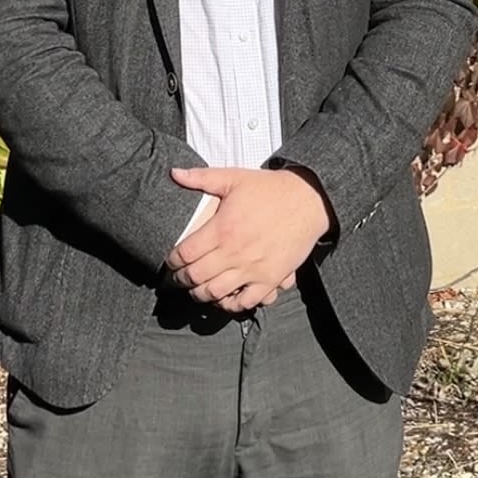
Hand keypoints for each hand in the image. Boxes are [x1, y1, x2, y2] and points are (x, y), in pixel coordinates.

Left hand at [165, 166, 331, 310]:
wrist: (308, 200)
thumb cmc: (269, 189)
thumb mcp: (234, 177)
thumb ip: (201, 177)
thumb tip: (174, 173)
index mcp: (222, 228)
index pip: (185, 253)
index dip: (172, 260)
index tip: (170, 260)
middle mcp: (235, 253)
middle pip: (196, 276)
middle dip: (181, 279)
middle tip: (178, 277)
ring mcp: (253, 269)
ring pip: (215, 293)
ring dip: (200, 294)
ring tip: (196, 289)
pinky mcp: (270, 279)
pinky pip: (245, 302)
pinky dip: (230, 304)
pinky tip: (224, 298)